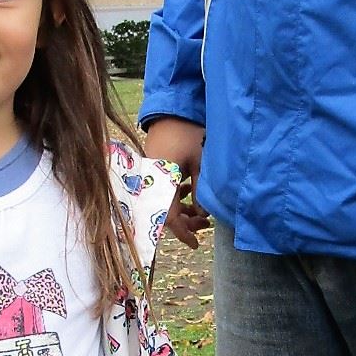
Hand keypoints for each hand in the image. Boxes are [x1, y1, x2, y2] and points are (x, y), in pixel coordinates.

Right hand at [144, 117, 209, 248]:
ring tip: (200, 211)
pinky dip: (175, 199)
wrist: (171, 111)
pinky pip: (161, 193)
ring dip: (181, 211)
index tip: (196, 244)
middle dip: (185, 223)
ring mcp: (150, 177)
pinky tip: (188, 193)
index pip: (169, 217)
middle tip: (205, 225)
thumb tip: (203, 215)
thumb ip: (201, 192)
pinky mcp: (152, 171)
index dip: (183, 233)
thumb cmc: (188, 134)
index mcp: (162, 182)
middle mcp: (152, 183)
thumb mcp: (200, 164)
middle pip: (165, 214)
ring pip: (164, 204)